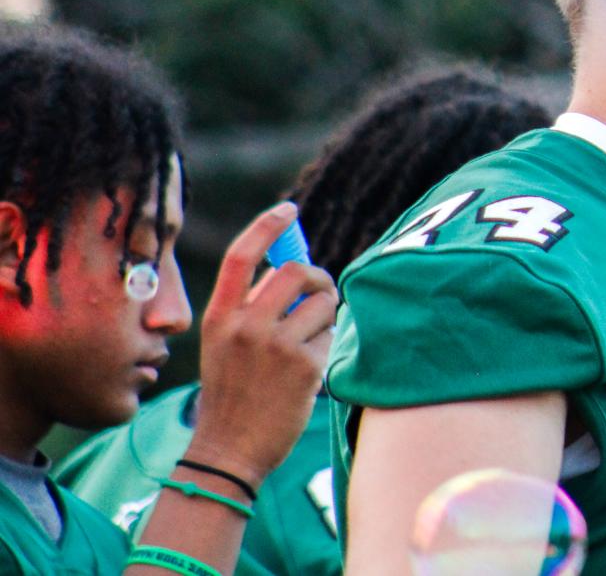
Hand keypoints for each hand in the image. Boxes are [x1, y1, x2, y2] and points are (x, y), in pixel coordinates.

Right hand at [185, 202, 337, 483]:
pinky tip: (308, 372)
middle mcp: (245, 325)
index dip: (267, 226)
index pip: (242, 255)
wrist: (229, 451)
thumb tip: (291, 268)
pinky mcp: (304, 365)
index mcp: (219, 317)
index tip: (288, 209)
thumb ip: (250, 308)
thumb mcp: (224, 346)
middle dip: (316, 278)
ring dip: (324, 318)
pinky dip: (328, 346)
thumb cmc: (233, 394)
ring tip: (306, 346)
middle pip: (296, 271)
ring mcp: (275, 345)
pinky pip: (332, 335)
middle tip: (319, 295)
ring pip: (322, 303)